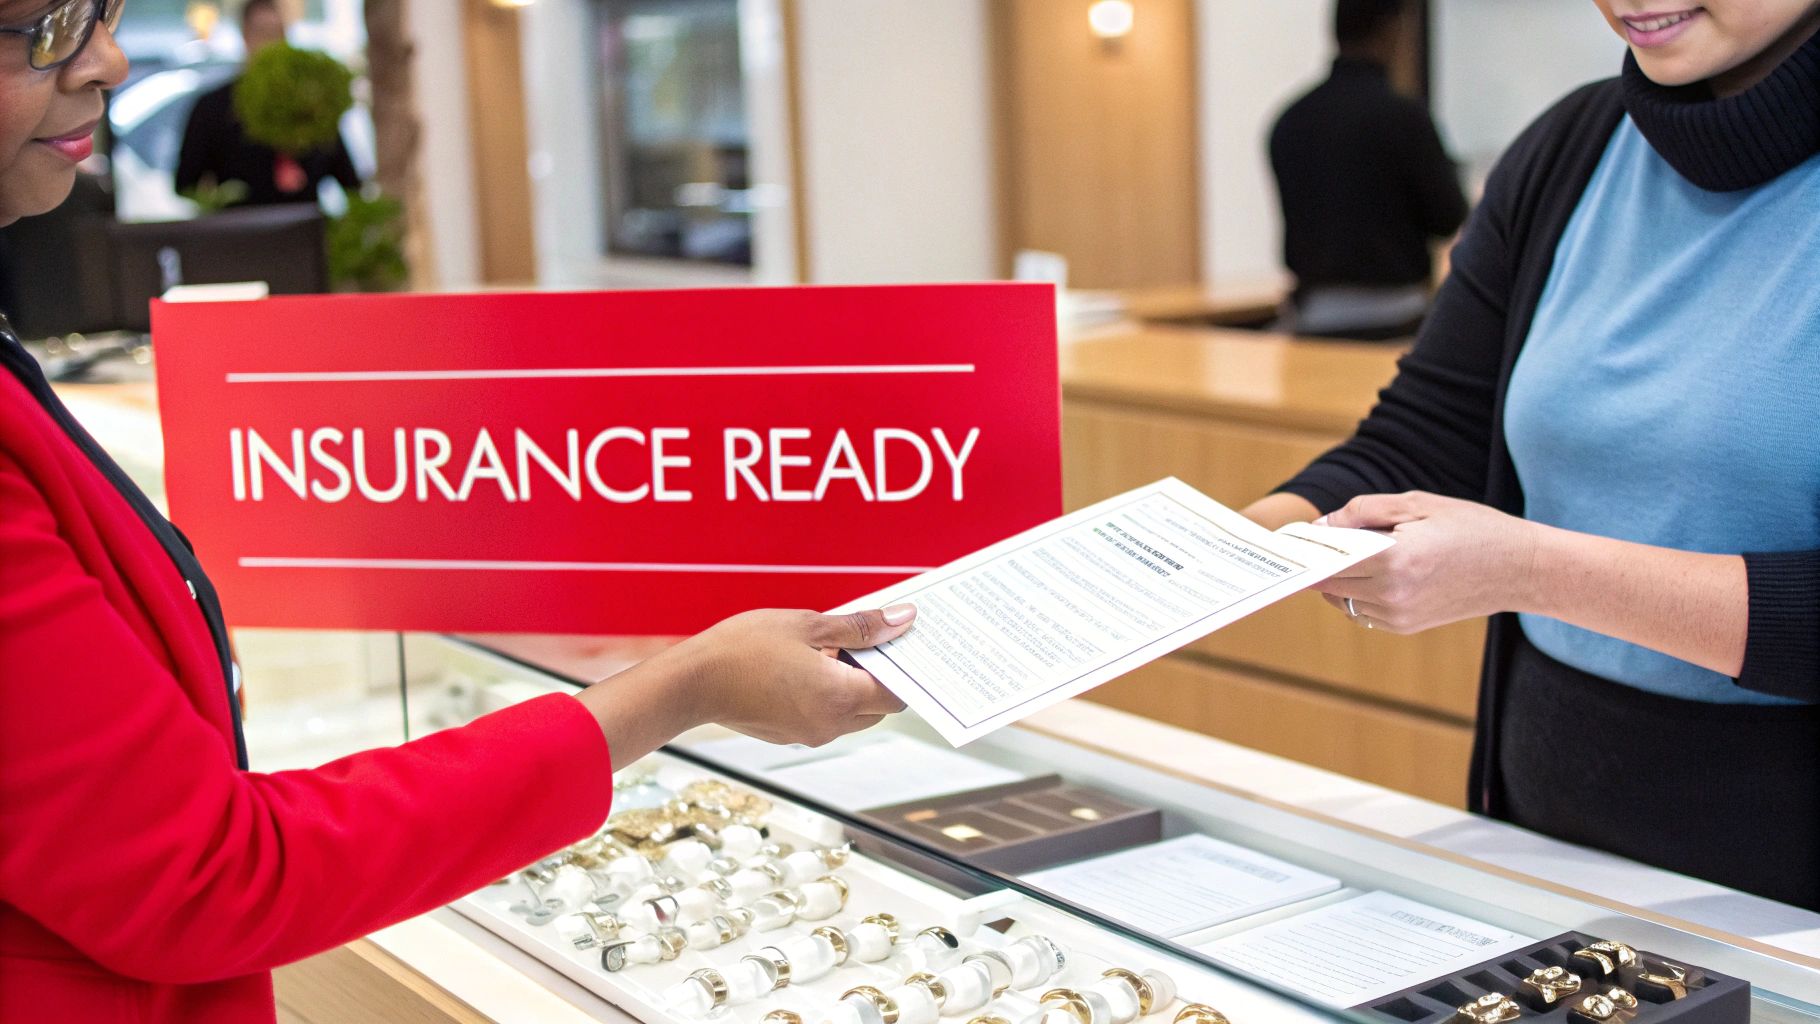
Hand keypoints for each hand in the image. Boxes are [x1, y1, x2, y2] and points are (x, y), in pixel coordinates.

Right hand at [637, 605, 914, 747]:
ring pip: (851, 712)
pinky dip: (827, 693)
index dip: (906, 669)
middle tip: (866, 637)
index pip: (897, 695)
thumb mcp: (809, 625)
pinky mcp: (788, 734)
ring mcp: (808, 734)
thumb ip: (860, 627)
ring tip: (831, 646)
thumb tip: (902, 621)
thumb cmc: (745, 648)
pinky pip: (824, 715)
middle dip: (877, 674)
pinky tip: (807, 663)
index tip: (903, 642)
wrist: (692, 682)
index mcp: (841, 699)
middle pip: (877, 706)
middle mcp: (830, 725)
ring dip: (850, 683)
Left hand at [1315, 492, 1540, 633]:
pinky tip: (1372, 571)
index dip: (1307, 549)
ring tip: (1348, 553)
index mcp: (1393, 559)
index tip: (1293, 537)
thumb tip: (1323, 524)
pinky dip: (1358, 592)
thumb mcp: (1417, 504)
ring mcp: (1398, 616)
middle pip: (1329, 582)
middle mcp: (1391, 594)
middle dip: (1318, 563)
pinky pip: (1363, 611)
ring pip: (1343, 599)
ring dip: (1338, 578)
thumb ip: (1363, 511)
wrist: (1519, 569)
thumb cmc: (1471, 528)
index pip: (1327, 560)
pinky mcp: (1406, 626)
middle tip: (1312, 542)